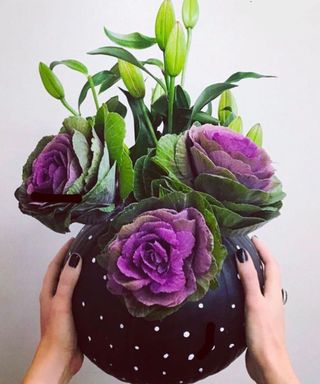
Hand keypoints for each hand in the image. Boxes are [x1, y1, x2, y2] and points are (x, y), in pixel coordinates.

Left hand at [23, 238, 82, 383]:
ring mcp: (65, 306)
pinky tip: (96, 288)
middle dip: (72, 259)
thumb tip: (75, 259)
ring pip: (72, 284)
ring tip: (92, 263)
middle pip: (62, 273)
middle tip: (85, 248)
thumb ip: (67, 281)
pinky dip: (86, 287)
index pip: (55, 265)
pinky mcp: (74, 314)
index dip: (63, 251)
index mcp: (49, 292)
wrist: (61, 358)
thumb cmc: (57, 333)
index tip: (74, 240)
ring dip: (79, 273)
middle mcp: (56, 297)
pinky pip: (80, 295)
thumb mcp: (61, 303)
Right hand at [235, 236, 299, 383]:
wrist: (267, 363)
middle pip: (268, 272)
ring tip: (241, 263)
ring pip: (260, 283)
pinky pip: (253, 294)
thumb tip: (243, 256)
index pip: (271, 264)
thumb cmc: (264, 335)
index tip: (253, 239)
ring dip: (253, 271)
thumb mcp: (254, 302)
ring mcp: (265, 307)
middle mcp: (271, 298)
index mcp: (273, 292)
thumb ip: (249, 279)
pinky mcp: (257, 317)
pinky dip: (247, 286)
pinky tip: (236, 290)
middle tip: (247, 247)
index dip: (263, 250)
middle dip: (259, 257)